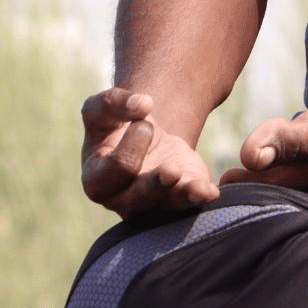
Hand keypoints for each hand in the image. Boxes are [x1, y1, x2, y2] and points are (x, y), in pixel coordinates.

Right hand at [80, 87, 220, 216]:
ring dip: (179, 193)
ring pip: (167, 205)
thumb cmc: (116, 126)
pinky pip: (191, 202)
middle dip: (153, 175)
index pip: (113, 171)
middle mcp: (123, 200)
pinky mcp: (179, 198)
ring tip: (182, 172)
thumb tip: (142, 104)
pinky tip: (210, 190)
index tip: (144, 119)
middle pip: (138, 199)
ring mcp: (152, 204)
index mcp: (97, 180)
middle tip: (156, 135)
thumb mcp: (103, 109)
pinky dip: (201, 195)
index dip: (131, 146)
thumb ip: (112, 102)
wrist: (144, 135)